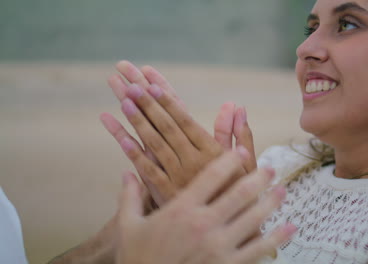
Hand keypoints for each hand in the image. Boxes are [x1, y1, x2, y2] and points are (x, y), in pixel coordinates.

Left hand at [101, 61, 256, 203]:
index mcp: (212, 153)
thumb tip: (236, 107)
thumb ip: (239, 135)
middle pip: (166, 128)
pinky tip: (121, 136)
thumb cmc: (241, 194)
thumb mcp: (246, 165)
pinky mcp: (167, 195)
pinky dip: (133, 153)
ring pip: (155, 145)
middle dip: (147, 105)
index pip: (186, 122)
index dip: (168, 102)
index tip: (152, 84)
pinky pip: (148, 171)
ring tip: (123, 102)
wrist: (232, 229)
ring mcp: (178, 178)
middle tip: (129, 84)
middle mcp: (193, 163)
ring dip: (138, 123)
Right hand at [116, 150, 295, 263]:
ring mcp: (219, 246)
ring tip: (282, 190)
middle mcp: (204, 223)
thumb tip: (127, 173)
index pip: (212, 176)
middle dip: (259, 178)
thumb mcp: (127, 226)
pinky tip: (290, 227)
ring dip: (271, 201)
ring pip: (254, 217)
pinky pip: (258, 249)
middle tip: (271, 169)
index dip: (229, 160)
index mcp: (182, 209)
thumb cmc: (137, 259)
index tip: (241, 151)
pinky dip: (277, 237)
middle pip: (240, 193)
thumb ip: (130, 197)